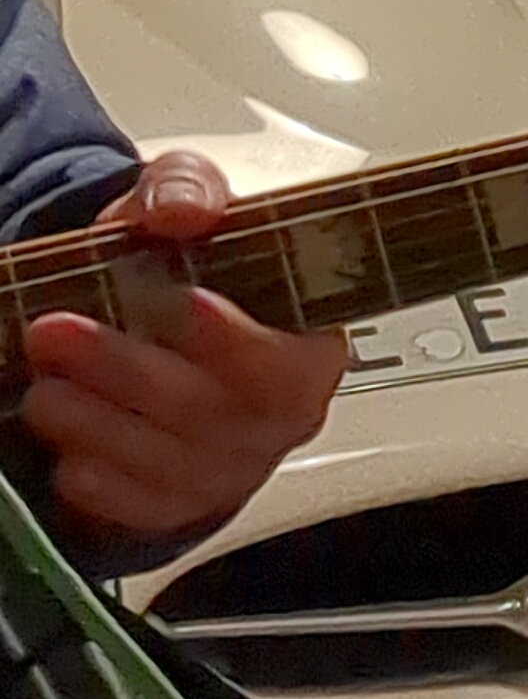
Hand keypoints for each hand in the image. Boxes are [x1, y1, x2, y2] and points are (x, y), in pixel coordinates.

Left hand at [23, 152, 347, 545]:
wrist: (150, 317)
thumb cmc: (187, 261)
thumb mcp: (187, 198)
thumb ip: (188, 188)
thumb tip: (183, 208)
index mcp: (310, 335)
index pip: (292, 354)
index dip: (240, 336)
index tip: (183, 301)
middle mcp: (288, 408)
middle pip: (219, 410)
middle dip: (130, 373)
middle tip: (56, 334)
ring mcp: (240, 460)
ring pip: (177, 463)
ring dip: (101, 429)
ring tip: (45, 390)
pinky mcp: (190, 500)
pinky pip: (153, 509)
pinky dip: (107, 488)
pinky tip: (70, 458)